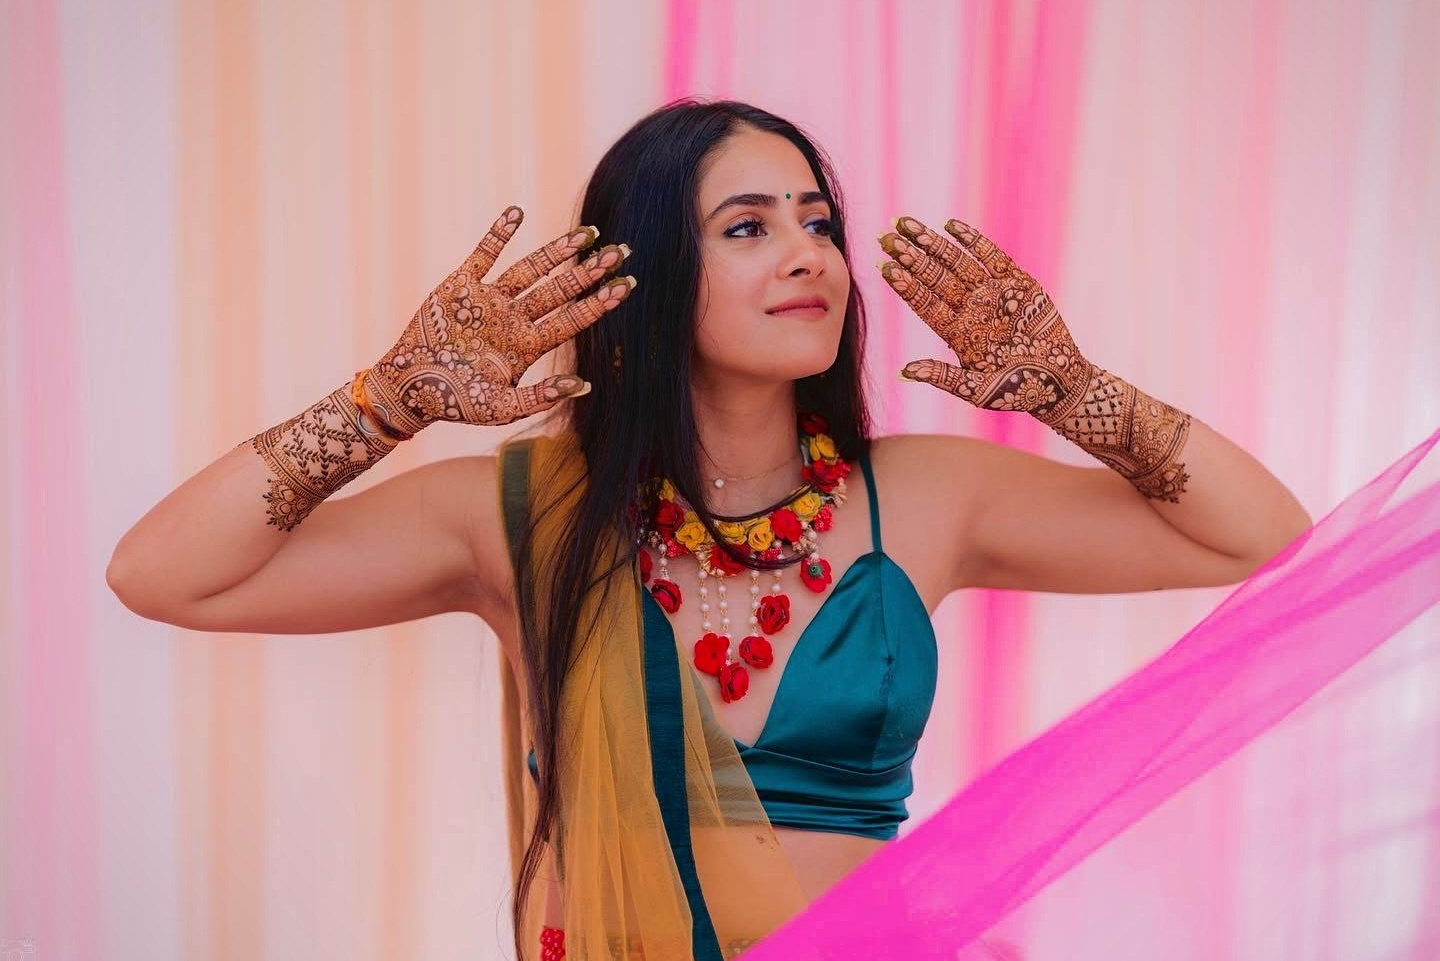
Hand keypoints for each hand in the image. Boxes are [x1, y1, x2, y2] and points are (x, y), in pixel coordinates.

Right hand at [364, 205, 634, 432]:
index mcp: (527, 345)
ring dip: (557, 251)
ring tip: (588, 233)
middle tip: (621, 251)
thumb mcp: (502, 409)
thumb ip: (540, 397)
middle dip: (589, 271)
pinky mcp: (460, 285)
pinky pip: (483, 254)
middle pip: (560, 290)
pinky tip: (517, 213)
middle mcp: (514, 318)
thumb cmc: (457, 404)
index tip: (628, 285)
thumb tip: (585, 386)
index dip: (600, 302)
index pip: (573, 319)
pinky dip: (498, 234)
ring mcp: (489, 300)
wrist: (410, 389)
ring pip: (530, 269)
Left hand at [875, 216, 1092, 423]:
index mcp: (957, 333)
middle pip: (934, 278)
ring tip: (908, 225)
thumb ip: (943, 377)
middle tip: (886, 236)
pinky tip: (951, 226)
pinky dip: (973, 241)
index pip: (924, 303)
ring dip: (933, 244)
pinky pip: (992, 257)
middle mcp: (971, 310)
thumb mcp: (976, 389)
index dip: (904, 285)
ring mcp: (993, 294)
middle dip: (910, 257)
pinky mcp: (1020, 284)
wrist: (1061, 384)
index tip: (884, 266)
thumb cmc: (1018, 392)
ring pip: (956, 263)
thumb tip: (904, 372)